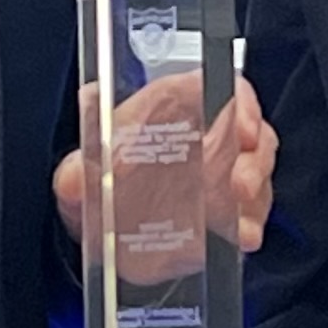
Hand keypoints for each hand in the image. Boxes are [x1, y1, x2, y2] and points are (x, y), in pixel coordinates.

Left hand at [55, 73, 276, 262]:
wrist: (104, 229)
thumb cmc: (101, 180)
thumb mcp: (82, 172)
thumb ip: (75, 172)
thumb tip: (71, 180)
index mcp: (178, 108)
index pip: (224, 89)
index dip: (242, 104)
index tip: (243, 128)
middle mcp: (209, 137)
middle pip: (253, 134)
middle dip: (254, 159)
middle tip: (240, 184)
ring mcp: (223, 176)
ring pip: (257, 173)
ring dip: (255, 194)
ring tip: (241, 222)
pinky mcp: (228, 211)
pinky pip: (250, 213)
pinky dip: (249, 226)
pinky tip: (242, 238)